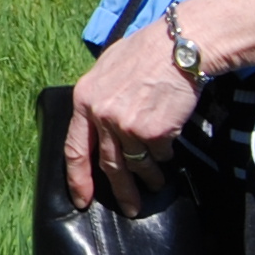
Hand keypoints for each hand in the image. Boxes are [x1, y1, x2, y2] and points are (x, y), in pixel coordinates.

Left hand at [63, 20, 199, 215]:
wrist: (180, 46)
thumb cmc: (146, 51)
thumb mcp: (107, 67)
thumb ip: (98, 96)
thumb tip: (94, 119)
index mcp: (85, 99)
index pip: (74, 148)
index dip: (77, 178)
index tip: (81, 199)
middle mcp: (102, 116)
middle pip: (108, 165)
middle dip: (121, 191)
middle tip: (129, 208)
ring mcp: (128, 126)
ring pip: (138, 164)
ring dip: (149, 178)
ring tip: (156, 184)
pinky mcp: (154, 132)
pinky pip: (161, 154)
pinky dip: (166, 155)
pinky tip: (170, 148)